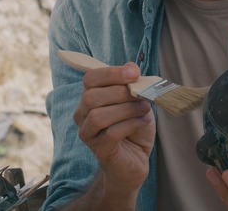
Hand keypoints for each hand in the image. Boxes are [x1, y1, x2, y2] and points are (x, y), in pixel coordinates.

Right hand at [73, 62, 155, 196]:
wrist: (135, 160)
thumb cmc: (134, 128)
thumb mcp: (137, 102)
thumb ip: (132, 85)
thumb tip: (131, 67)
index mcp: (90, 97)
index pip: (90, 78)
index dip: (111, 73)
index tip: (134, 73)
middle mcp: (82, 114)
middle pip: (91, 96)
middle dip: (120, 92)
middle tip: (142, 95)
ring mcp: (88, 133)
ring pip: (98, 116)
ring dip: (126, 109)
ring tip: (145, 109)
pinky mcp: (99, 149)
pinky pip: (110, 133)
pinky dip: (130, 124)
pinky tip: (143, 122)